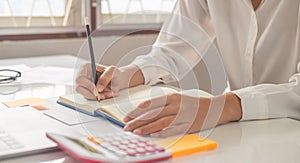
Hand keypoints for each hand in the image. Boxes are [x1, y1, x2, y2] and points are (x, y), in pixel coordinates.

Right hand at [76, 63, 144, 99]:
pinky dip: (100, 98)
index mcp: (86, 67)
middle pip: (79, 89)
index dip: (88, 86)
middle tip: (103, 96)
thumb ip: (106, 77)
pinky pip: (91, 98)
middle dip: (92, 94)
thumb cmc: (115, 73)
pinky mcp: (88, 92)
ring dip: (98, 97)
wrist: (120, 79)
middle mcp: (83, 76)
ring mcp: (85, 85)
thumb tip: (98, 88)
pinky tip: (108, 95)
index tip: (97, 91)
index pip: (80, 79)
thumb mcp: (113, 71)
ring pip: (86, 95)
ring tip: (110, 94)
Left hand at [123, 93, 241, 136]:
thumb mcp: (177, 99)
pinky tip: (154, 135)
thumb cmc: (192, 103)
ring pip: (160, 122)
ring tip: (136, 132)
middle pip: (152, 114)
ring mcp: (182, 115)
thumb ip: (162, 104)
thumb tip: (145, 112)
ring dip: (147, 128)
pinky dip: (162, 133)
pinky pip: (173, 129)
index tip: (127, 117)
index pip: (149, 104)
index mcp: (171, 97)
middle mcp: (175, 105)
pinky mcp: (188, 125)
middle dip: (137, 121)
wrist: (214, 107)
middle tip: (126, 127)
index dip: (136, 111)